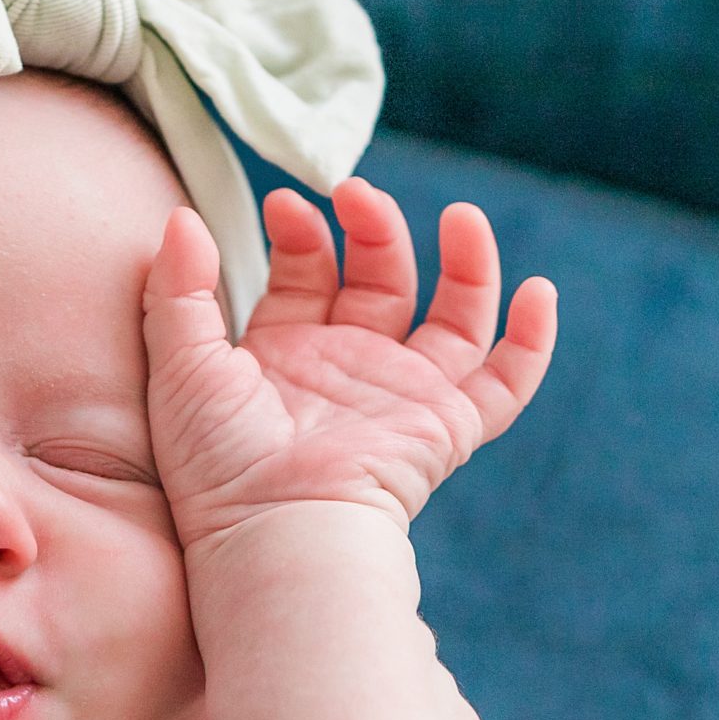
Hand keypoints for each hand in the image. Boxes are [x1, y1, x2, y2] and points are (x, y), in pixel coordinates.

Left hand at [140, 179, 556, 548]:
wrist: (267, 526)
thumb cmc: (215, 459)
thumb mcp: (179, 362)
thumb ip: (177, 288)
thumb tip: (182, 218)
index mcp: (284, 354)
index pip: (306, 273)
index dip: (302, 233)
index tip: (286, 206)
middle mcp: (348, 369)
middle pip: (381, 280)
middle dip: (373, 230)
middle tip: (355, 193)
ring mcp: (401, 397)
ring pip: (454, 318)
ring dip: (467, 263)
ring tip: (462, 215)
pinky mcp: (446, 428)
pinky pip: (505, 385)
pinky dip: (531, 342)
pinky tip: (540, 292)